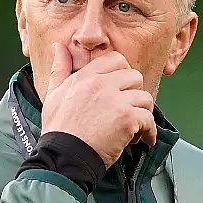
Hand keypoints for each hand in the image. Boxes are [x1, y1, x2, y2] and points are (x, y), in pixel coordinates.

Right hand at [41, 43, 156, 167]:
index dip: (123, 74)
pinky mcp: (127, 119)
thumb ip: (60, 68)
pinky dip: (149, 132)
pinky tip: (144, 140)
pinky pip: (149, 120)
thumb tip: (59, 47)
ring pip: (145, 98)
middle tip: (129, 109)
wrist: (64, 156)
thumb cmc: (58, 130)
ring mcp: (116, 101)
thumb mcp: (53, 94)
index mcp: (86, 77)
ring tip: (135, 127)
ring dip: (143, 113)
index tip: (122, 90)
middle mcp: (102, 84)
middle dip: (135, 94)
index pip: (115, 59)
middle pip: (134, 76)